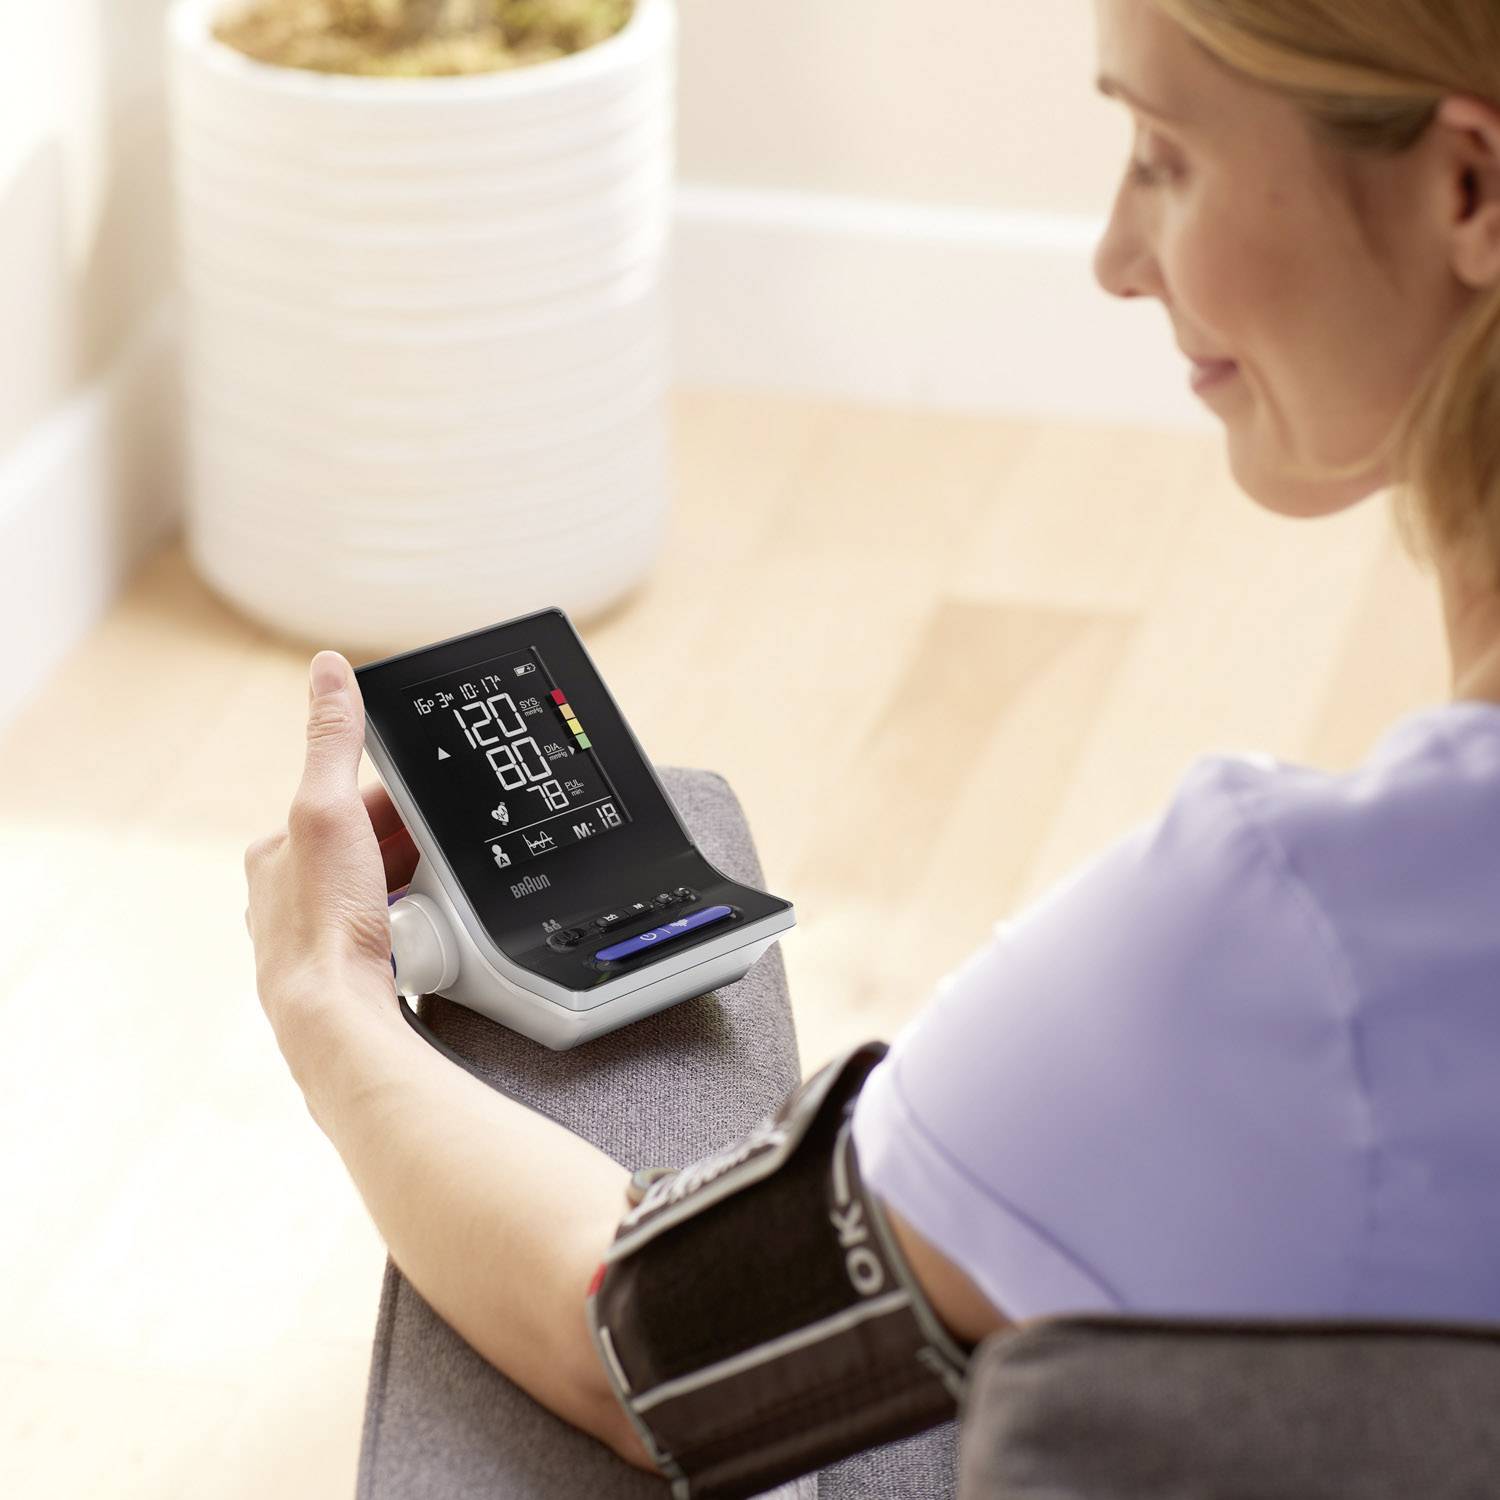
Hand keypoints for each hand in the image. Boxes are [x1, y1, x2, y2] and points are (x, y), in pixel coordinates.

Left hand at [244, 650, 419, 1042]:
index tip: (429, 816)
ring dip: (415, 893)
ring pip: (380, 894)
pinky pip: (390, 935)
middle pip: (367, 850)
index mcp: (274, 850)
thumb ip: (332, 740)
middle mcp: (283, 894)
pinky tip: (428, 940)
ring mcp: (313, 936)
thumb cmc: (323, 920)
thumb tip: (327, 671)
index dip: (394, 805)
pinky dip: (415, 932)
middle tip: (442, 863)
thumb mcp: (329, 808)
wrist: (335, 1016)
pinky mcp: (343, 972)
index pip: (345, 805)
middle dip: (408, 853)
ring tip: (437, 903)